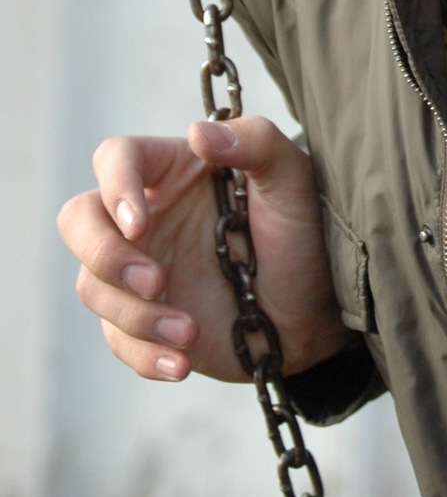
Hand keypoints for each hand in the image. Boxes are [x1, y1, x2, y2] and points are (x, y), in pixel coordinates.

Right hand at [57, 118, 348, 383]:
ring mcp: (140, 270)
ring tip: (189, 330)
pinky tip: (182, 362)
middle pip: (78, 220)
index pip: (115, 158)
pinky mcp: (144, 321)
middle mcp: (146, 217)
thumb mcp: (292, 178)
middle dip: (104, 255)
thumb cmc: (303, 231)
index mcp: (174, 171)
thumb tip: (198, 133)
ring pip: (92, 286)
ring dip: (135, 315)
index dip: (114, 187)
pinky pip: (118, 339)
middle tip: (156, 282)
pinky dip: (144, 355)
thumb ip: (256, 142)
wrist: (318, 307)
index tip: (139, 224)